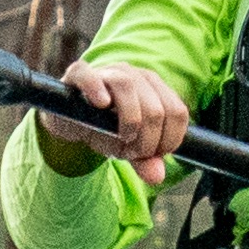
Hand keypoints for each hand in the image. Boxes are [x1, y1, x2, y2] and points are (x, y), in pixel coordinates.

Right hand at [42, 61, 193, 174]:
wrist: (71, 120)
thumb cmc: (105, 130)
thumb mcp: (127, 148)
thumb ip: (144, 161)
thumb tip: (156, 176)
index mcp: (154, 88)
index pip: (177, 113)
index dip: (168, 140)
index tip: (151, 154)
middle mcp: (135, 75)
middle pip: (155, 109)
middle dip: (146, 141)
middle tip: (131, 152)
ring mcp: (107, 72)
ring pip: (127, 86)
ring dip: (129, 122)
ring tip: (121, 139)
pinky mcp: (78, 75)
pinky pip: (89, 75)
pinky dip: (96, 88)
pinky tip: (101, 104)